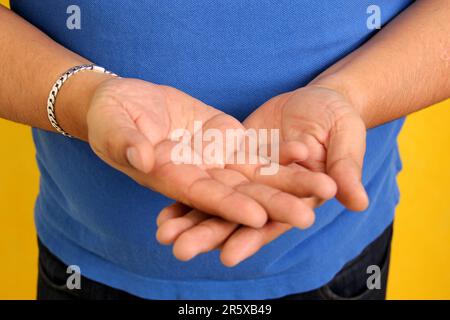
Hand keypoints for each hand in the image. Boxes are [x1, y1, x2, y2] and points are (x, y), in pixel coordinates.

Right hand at [86, 77, 335, 227]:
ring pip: (257, 175)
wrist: (127, 102)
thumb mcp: (112, 125)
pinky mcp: (225, 138)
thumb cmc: (110, 115)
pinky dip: (282, 155)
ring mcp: (214, 157)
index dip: (229, 207)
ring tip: (325, 188)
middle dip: (274, 205)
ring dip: (289, 183)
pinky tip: (311, 157)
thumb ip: (125, 141)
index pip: (202, 196)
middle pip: (240, 193)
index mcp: (170, 177)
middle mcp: (198, 174)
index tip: (258, 218)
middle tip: (308, 217)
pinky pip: (257, 150)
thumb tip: (140, 157)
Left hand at [156, 84, 367, 265]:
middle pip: (237, 219)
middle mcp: (268, 195)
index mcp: (297, 197)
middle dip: (209, 234)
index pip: (273, 223)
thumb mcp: (344, 136)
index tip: (227, 255)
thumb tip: (358, 201)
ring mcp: (248, 179)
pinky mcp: (233, 161)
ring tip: (162, 232)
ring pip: (217, 202)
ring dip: (190, 218)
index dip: (252, 239)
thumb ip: (346, 168)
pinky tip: (165, 205)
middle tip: (180, 249)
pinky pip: (208, 178)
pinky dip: (187, 191)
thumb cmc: (338, 117)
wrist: (317, 100)